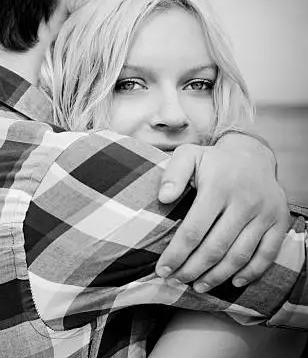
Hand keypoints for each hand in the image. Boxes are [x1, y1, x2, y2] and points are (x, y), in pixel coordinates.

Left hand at [155, 135, 288, 292]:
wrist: (254, 156)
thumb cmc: (214, 162)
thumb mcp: (189, 155)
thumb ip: (173, 173)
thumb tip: (164, 198)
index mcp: (218, 188)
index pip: (193, 230)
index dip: (177, 253)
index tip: (162, 269)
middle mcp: (244, 202)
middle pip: (215, 247)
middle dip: (193, 269)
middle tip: (176, 281)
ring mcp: (264, 214)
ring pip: (239, 255)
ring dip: (217, 276)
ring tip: (198, 286)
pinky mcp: (280, 221)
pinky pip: (267, 254)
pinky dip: (251, 272)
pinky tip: (233, 282)